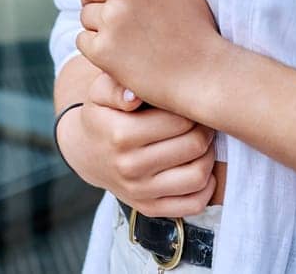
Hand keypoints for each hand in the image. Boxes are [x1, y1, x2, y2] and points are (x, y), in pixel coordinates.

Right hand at [57, 68, 216, 216]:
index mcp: (120, 134)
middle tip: (199, 120)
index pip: (179, 120)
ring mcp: (140, 192)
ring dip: (208, 155)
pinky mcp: (150, 209)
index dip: (191, 108)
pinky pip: (193, 204)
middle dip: (204, 129)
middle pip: (193, 145)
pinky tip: (198, 166)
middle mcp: (130, 167)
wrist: (87, 153)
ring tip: (200, 141)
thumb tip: (134, 96)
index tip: (188, 103)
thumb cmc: (102, 115)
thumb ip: (115, 85)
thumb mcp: (100, 92)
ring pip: (198, 176)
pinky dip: (206, 186)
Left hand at [76, 0, 221, 113]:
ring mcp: (112, 18)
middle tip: (122, 20)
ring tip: (129, 40)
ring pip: (85, 15)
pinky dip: (96, 49)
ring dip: (99, 27)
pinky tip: (122, 55)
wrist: (203, 74)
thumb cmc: (198, 32)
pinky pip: (82, 40)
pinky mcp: (102, 48)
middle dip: (99, 1)